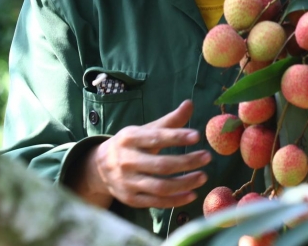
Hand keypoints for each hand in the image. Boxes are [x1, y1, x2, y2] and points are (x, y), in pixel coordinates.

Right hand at [84, 100, 211, 208]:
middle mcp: (126, 161)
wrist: (100, 167)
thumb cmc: (131, 144)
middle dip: (187, 162)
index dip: (176, 137)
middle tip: (207, 157)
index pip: (155, 138)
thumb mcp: (145, 130)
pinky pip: (156, 202)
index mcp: (129, 139)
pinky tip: (192, 194)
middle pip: (161, 165)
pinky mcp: (131, 199)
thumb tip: (190, 104)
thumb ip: (169, 121)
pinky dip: (175, 200)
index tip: (197, 135)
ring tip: (203, 176)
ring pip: (160, 187)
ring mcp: (128, 182)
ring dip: (185, 183)